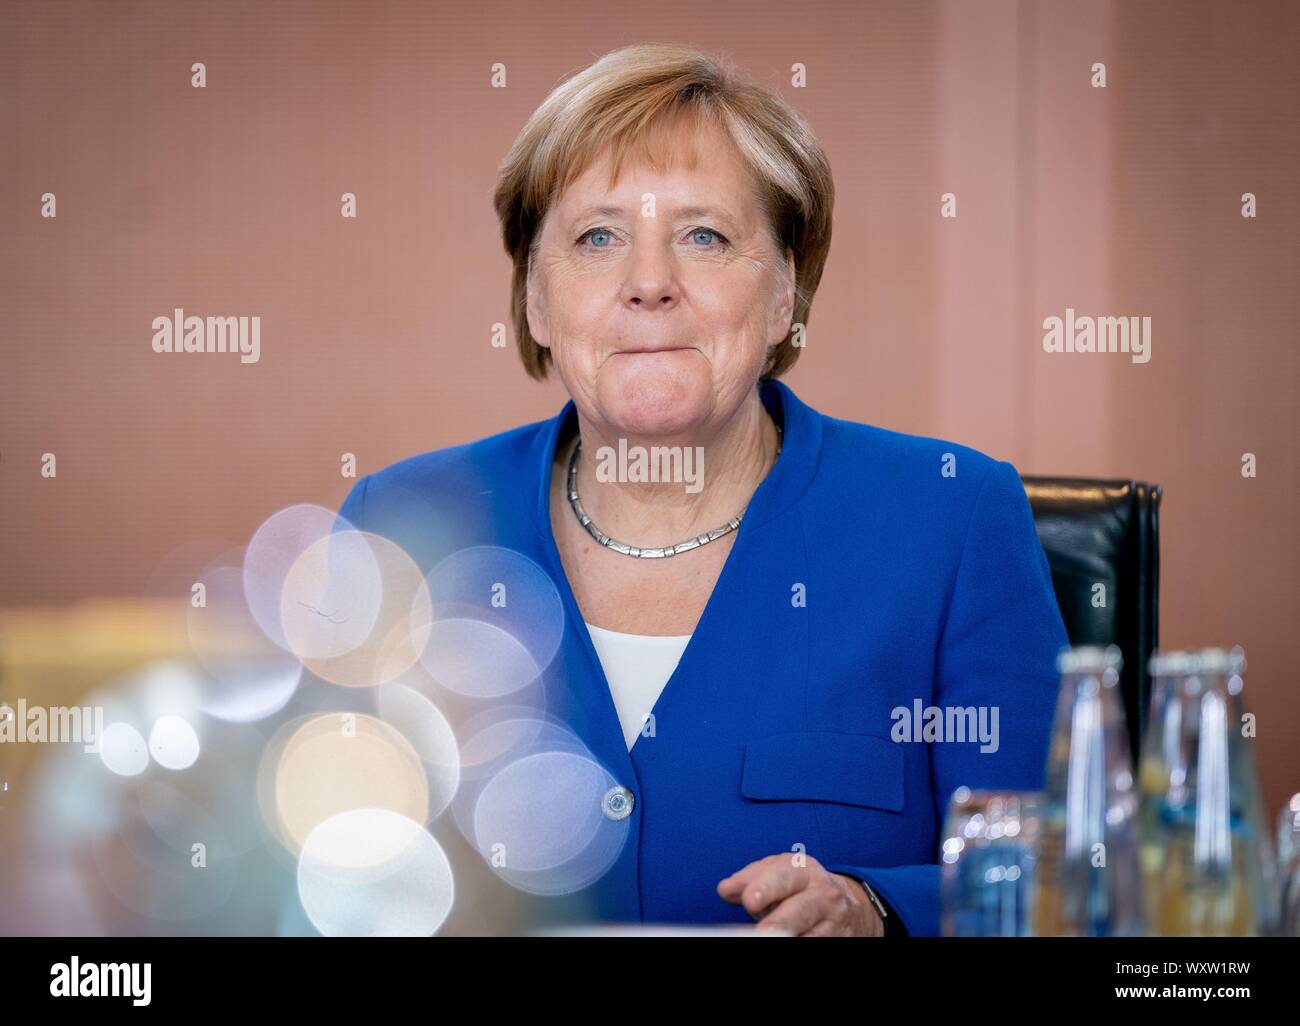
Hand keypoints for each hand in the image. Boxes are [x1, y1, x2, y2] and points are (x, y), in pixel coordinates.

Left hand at [716, 854, 883, 935]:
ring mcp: (835, 920)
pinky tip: (791, 942)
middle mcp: (823, 893)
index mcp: (803, 869)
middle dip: (781, 921)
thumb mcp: (777, 875)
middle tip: (763, 932)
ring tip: (770, 938)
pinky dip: (802, 943)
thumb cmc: (799, 888)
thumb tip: (726, 889)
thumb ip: (749, 879)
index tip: (749, 900)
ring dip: (792, 938)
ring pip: (813, 934)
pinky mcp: (842, 940)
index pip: (784, 877)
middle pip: (802, 909)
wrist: (846, 905)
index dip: (766, 888)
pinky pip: (819, 944)